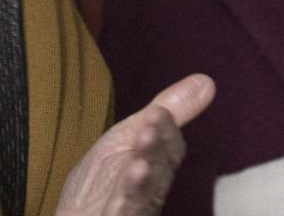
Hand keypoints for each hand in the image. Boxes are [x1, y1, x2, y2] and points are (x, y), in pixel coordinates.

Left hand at [55, 74, 214, 215]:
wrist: (77, 215)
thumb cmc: (105, 177)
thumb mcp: (131, 136)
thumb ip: (168, 111)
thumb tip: (206, 81)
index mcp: (156, 167)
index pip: (170, 149)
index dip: (165, 131)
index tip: (157, 112)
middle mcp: (150, 191)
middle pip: (160, 173)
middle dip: (154, 150)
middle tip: (148, 128)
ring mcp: (135, 209)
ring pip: (143, 196)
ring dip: (141, 180)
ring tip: (138, 164)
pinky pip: (123, 215)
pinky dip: (125, 205)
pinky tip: (120, 196)